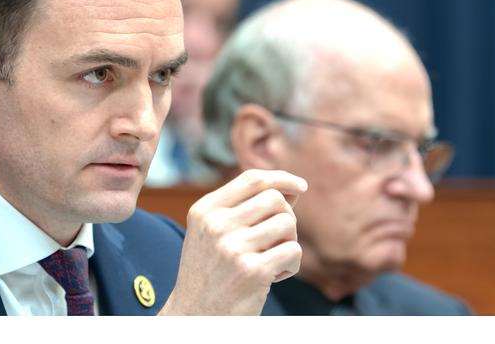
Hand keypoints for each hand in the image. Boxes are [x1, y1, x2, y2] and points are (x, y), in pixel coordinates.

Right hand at [159, 169, 306, 314]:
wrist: (195, 315)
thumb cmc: (210, 272)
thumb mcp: (210, 233)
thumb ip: (240, 209)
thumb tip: (289, 190)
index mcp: (204, 210)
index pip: (251, 179)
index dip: (281, 178)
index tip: (300, 186)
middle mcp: (216, 224)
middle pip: (274, 199)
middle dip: (286, 217)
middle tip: (277, 240)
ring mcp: (233, 247)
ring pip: (287, 223)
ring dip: (288, 242)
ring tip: (272, 259)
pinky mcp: (252, 270)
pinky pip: (293, 251)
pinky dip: (291, 265)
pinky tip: (275, 276)